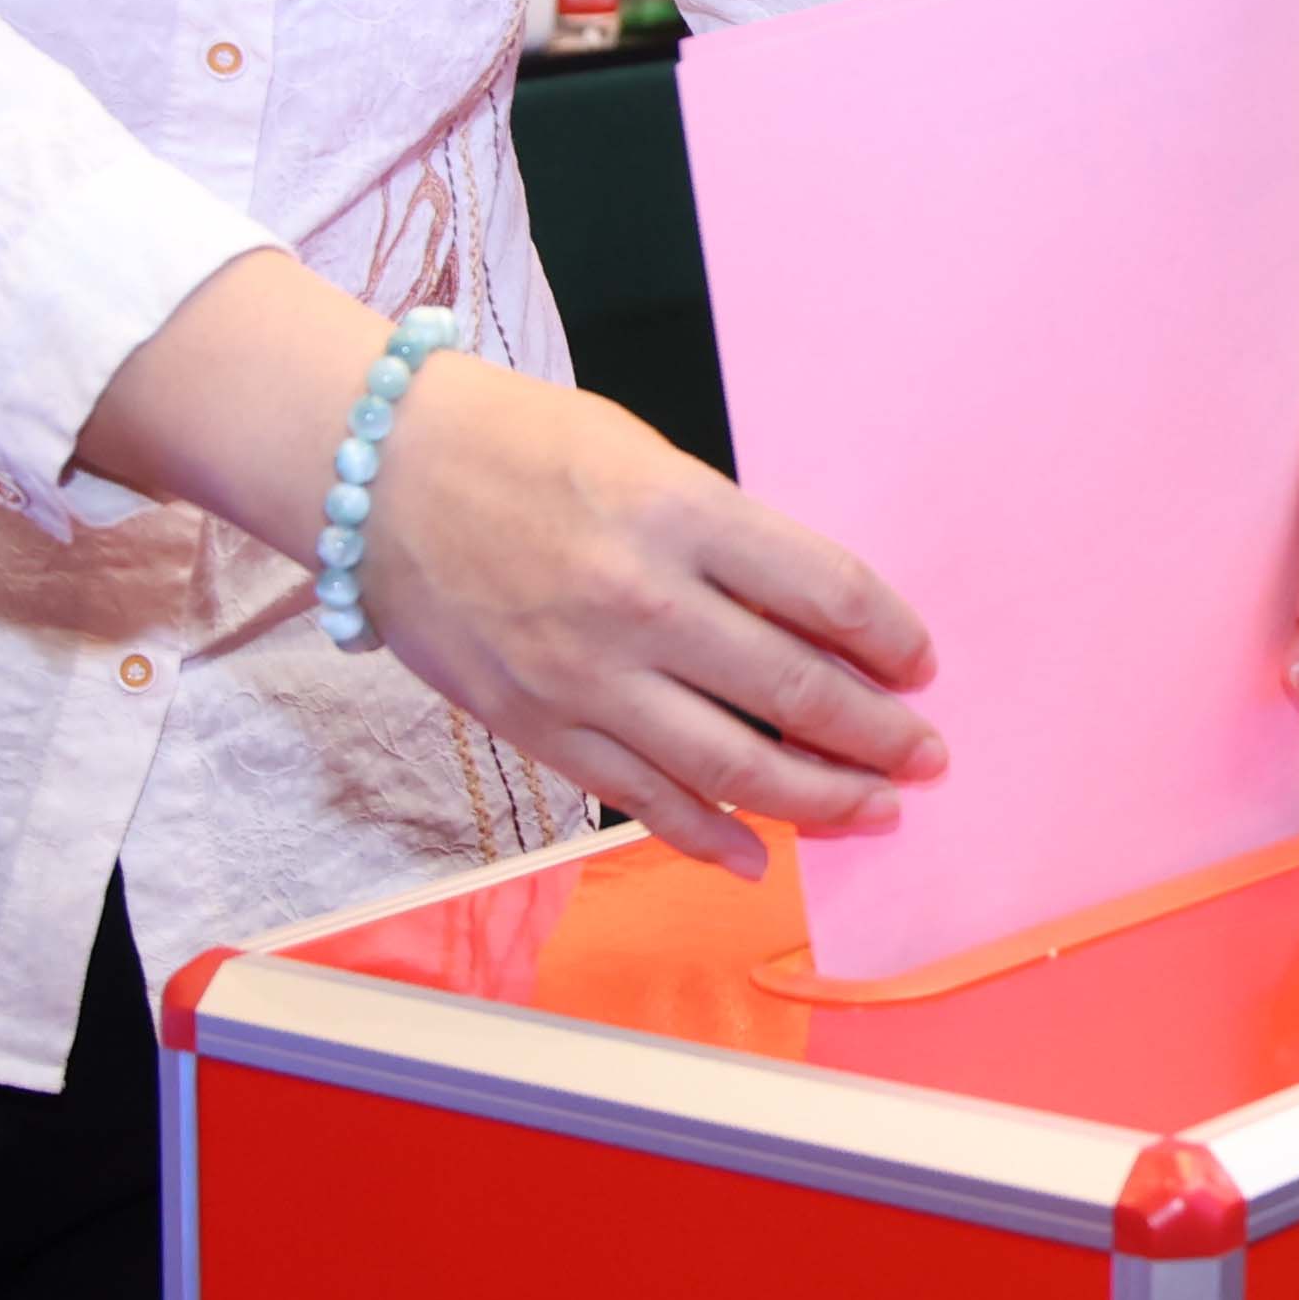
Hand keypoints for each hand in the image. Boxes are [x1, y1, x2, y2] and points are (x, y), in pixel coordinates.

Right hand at [349, 350, 951, 875]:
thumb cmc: (514, 445)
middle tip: (925, 756)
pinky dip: (710, 837)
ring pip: (734, 766)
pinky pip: (644, 800)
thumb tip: (811, 619)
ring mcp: (587, 676)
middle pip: (797, 690)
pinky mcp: (539, 726)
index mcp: (679, 512)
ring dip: (822, 798)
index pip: (825, 592)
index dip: (891, 636)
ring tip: (875, 810)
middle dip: (879, 734)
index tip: (920, 662)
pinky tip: (760, 854)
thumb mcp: (642, 457)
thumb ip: (724, 538)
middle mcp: (642, 601)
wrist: (373, 475)